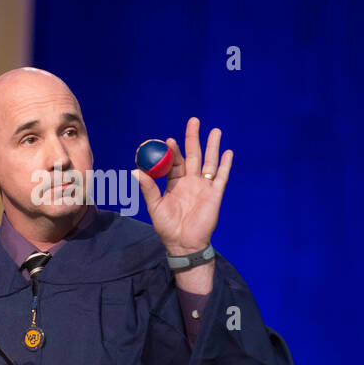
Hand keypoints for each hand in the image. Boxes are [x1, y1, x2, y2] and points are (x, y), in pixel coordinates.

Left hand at [134, 117, 232, 254]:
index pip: (175, 161)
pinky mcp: (215, 194)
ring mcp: (204, 187)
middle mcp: (190, 181)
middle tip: (194, 120)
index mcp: (175, 182)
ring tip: (215, 131)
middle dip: (194, 138)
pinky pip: (221, 177)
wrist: (184, 244)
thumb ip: (148, 188)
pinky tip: (228, 153)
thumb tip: (135, 171)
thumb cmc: (167, 227)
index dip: (173, 150)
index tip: (169, 140)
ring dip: (213, 146)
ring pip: (210, 162)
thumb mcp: (155, 207)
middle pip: (194, 155)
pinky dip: (225, 165)